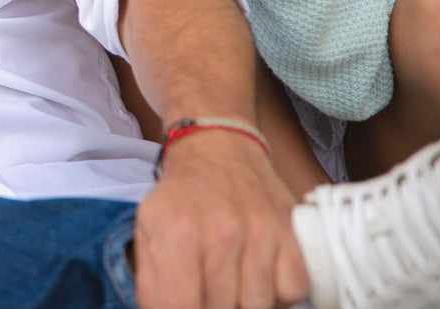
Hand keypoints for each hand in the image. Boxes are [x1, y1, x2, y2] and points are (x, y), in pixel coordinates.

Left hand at [134, 129, 307, 307]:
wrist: (217, 147)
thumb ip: (151, 283)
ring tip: (228, 286)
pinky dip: (277, 296)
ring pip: (258, 307)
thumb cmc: (180, 195)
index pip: (181, 306)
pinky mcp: (292, 234)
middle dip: (210, 308)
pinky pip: (292, 293)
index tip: (182, 307)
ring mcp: (262, 233)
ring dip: (242, 305)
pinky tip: (257, 278)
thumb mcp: (147, 230)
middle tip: (205, 293)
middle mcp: (222, 232)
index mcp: (177, 232)